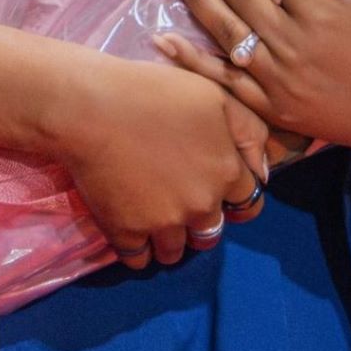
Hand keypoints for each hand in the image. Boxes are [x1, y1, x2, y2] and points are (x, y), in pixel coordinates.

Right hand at [42, 49, 268, 269]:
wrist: (86, 106)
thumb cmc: (150, 92)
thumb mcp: (213, 95)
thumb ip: (249, 130)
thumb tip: (264, 171)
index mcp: (225, 174)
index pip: (248, 202)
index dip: (233, 196)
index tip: (217, 190)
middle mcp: (201, 205)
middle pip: (211, 232)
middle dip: (200, 223)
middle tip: (178, 203)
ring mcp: (163, 222)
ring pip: (175, 250)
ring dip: (169, 241)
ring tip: (152, 221)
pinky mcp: (125, 231)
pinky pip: (138, 258)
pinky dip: (136, 251)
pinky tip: (129, 233)